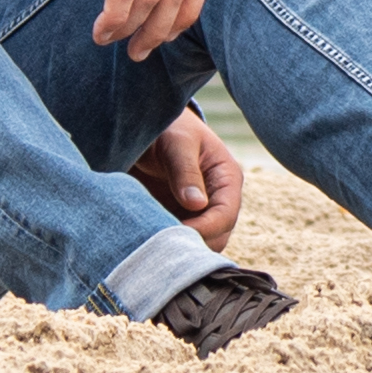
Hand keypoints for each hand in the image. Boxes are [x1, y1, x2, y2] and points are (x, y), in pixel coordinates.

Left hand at [133, 111, 243, 251]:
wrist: (145, 125)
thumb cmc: (167, 127)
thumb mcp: (177, 142)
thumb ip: (186, 171)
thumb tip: (197, 204)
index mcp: (227, 178)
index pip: (225, 216)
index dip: (203, 230)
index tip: (173, 233)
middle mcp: (218, 199)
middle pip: (217, 237)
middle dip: (191, 243)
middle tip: (158, 242)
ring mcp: (199, 212)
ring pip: (199, 244)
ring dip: (178, 247)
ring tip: (151, 241)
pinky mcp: (179, 218)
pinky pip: (179, 241)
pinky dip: (165, 244)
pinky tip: (146, 240)